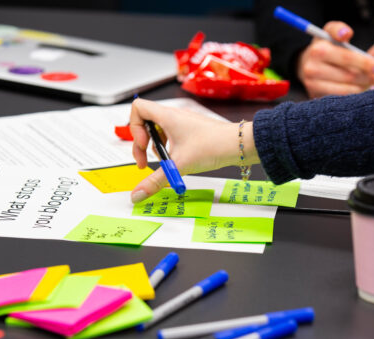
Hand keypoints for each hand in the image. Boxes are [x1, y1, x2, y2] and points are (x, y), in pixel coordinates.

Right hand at [129, 99, 258, 202]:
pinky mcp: (192, 131)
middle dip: (142, 145)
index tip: (144, 146)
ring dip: (157, 148)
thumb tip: (137, 194)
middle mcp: (174, 116)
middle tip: (145, 163)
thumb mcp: (179, 166)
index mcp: (167, 116)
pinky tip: (178, 161)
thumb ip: (155, 181)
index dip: (134, 127)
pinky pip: (172, 136)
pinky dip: (169, 149)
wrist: (239, 145)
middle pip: (145, 123)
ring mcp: (183, 123)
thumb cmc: (213, 146)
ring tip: (167, 163)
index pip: (138, 108)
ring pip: (159, 131)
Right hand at [296, 21, 373, 97]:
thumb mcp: (330, 32)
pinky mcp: (315, 96)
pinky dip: (354, 95)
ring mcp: (312, 84)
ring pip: (346, 90)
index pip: (348, 58)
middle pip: (348, 76)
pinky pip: (340, 98)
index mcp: (318, 50)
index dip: (367, 63)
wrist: (308, 63)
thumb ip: (339, 29)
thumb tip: (346, 33)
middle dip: (368, 77)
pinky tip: (362, 90)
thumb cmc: (326, 46)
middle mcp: (312, 68)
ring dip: (363, 88)